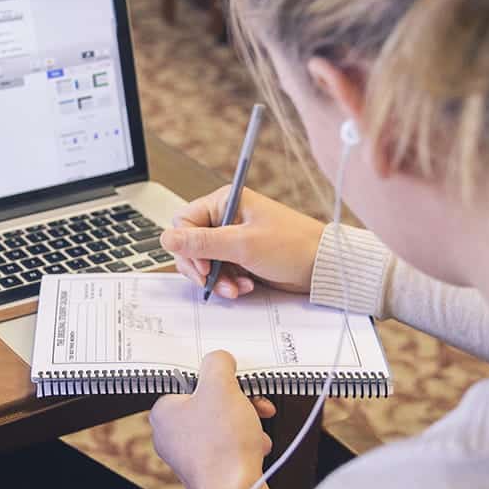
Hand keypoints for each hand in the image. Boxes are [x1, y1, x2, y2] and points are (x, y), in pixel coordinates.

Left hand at [149, 351, 276, 488]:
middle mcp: (170, 434)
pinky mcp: (208, 470)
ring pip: (223, 424)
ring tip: (256, 429)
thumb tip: (219, 360)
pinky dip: (245, 443)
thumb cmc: (222, 444)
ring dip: (246, 422)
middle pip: (210, 402)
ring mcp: (189, 454)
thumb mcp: (221, 388)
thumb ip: (218, 364)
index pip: (190, 381)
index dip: (218, 378)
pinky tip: (257, 447)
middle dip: (239, 402)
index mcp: (163, 412)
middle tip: (256, 403)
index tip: (236, 380)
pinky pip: (228, 446)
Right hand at [161, 186, 324, 299]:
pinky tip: (244, 287)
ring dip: (217, 279)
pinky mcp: (242, 257)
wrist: (321, 267)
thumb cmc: (293, 246)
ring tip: (236, 287)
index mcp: (225, 201)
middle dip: (202, 267)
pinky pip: (220, 271)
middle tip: (213, 281)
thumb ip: (202, 242)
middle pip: (191, 244)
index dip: (187, 247)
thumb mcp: (242, 244)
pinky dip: (228, 282)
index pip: (184, 221)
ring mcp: (234, 239)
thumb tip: (167, 238)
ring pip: (205, 262)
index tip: (201, 267)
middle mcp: (226, 218)